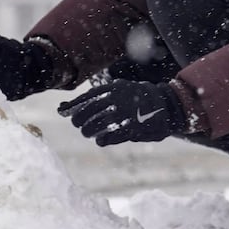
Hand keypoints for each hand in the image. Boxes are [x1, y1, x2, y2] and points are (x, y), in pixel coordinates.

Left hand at [58, 80, 183, 145]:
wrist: (167, 105)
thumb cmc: (136, 97)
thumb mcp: (118, 89)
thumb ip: (94, 98)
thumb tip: (62, 108)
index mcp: (113, 88)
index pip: (84, 99)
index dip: (72, 107)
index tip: (63, 111)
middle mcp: (117, 101)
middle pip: (85, 115)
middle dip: (79, 121)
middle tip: (81, 125)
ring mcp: (124, 115)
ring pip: (94, 127)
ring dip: (89, 131)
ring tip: (90, 132)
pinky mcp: (131, 129)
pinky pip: (109, 137)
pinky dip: (102, 139)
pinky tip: (101, 139)